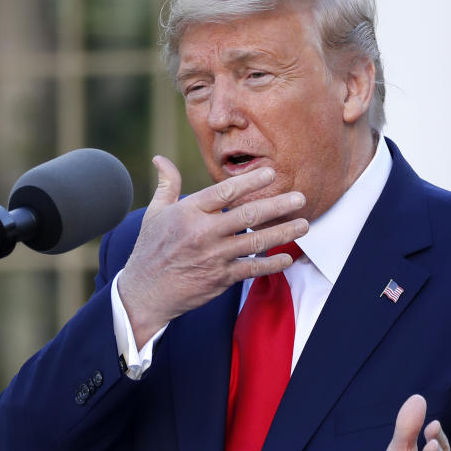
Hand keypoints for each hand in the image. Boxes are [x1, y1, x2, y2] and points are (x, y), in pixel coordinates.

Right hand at [118, 156, 308, 345]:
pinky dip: (271, 265)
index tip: (272, 174)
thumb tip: (160, 159)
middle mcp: (203, 233)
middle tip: (300, 198)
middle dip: (278, 205)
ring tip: (304, 224)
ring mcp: (214, 256)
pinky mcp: (220, 278)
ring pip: (255, 242)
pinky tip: (287, 258)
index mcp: (189, 212)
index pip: (225, 191)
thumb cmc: (150, 249)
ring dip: (283, 233)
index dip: (251, 182)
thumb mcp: (155, 213)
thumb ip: (167, 185)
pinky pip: (251, 269)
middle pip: (248, 215)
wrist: (145, 292)